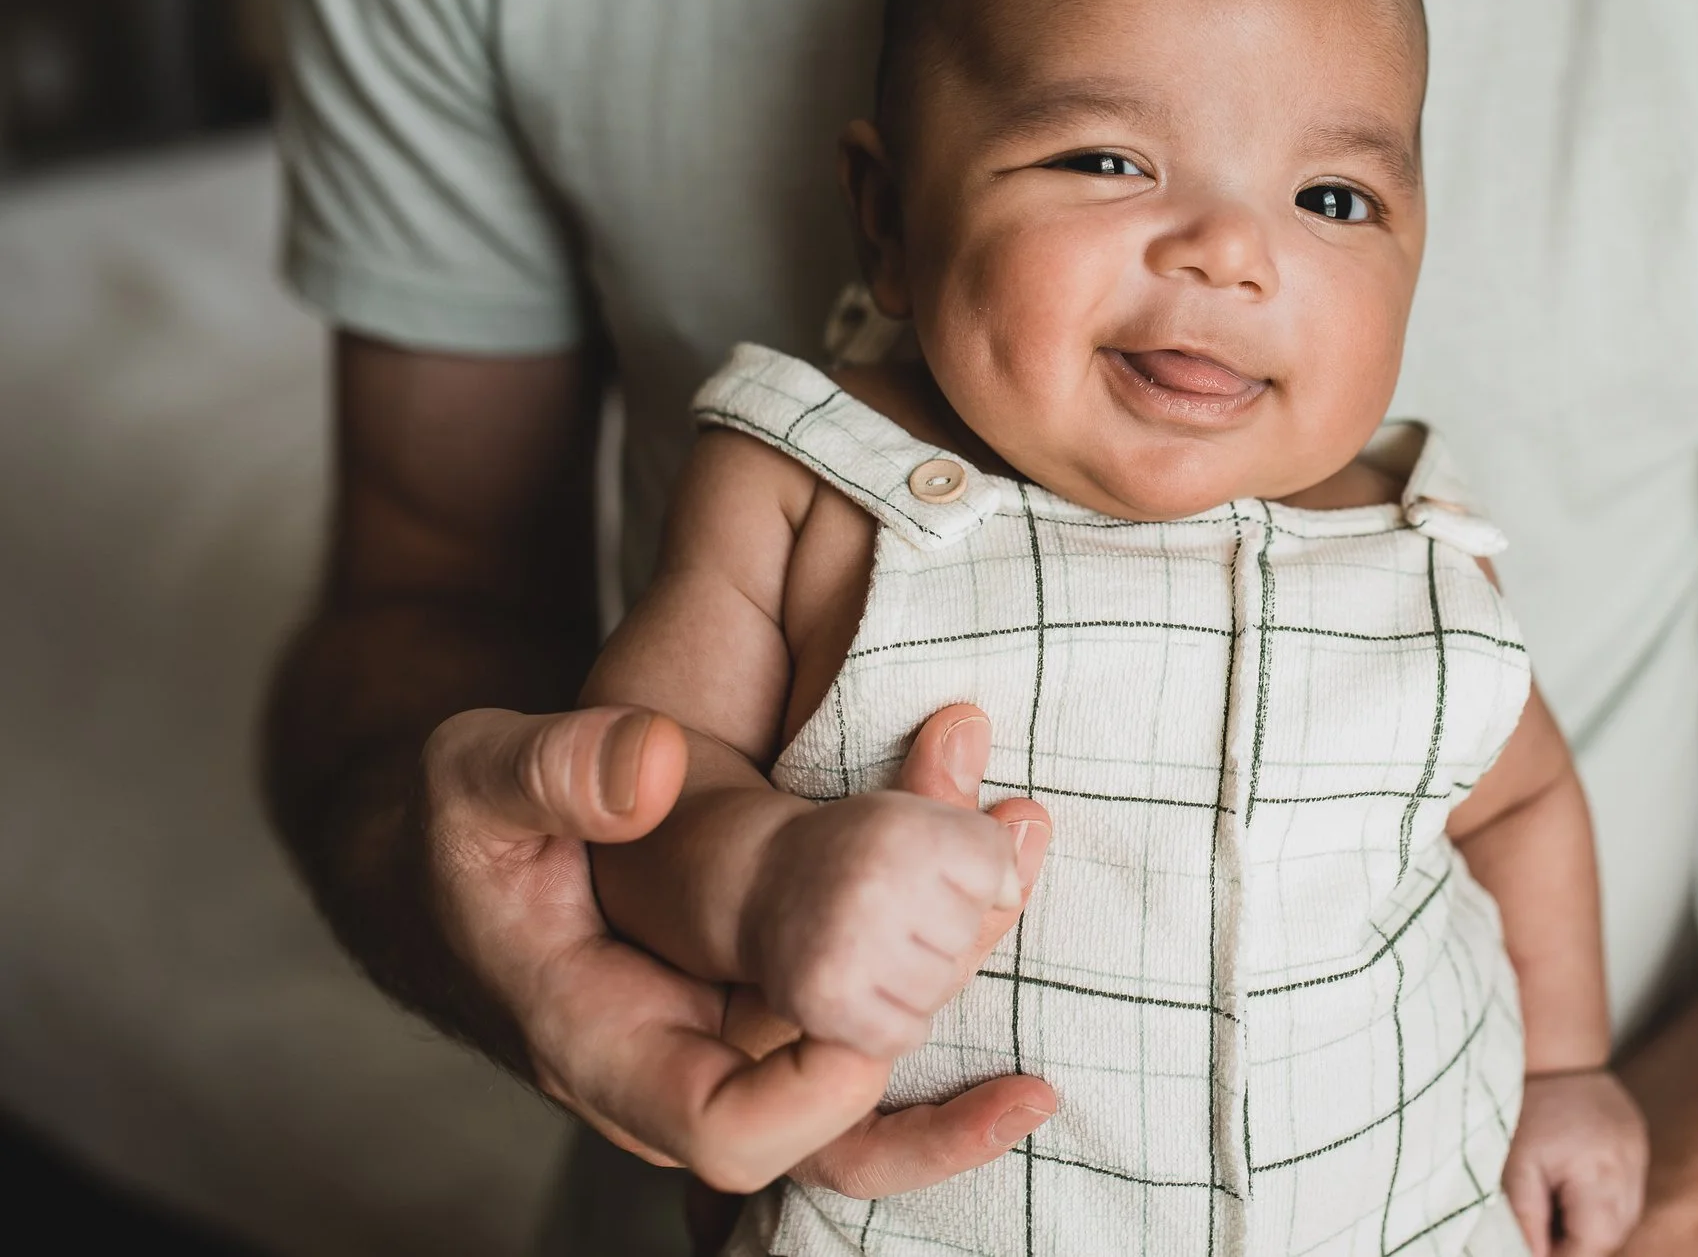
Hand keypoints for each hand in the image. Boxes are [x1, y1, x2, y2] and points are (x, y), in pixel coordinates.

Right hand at [420, 702, 1052, 1191]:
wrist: (486, 856)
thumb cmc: (476, 829)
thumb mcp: (476, 777)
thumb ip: (546, 773)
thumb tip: (652, 767)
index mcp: (608, 1047)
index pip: (731, 1133)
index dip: (822, 1088)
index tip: (887, 994)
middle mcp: (693, 1066)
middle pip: (845, 1105)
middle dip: (940, 994)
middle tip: (1004, 870)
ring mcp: (748, 1034)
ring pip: (883, 1045)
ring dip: (964, 944)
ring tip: (1020, 837)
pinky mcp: (789, 986)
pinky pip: (887, 997)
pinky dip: (951, 937)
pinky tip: (1009, 873)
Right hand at [738, 731, 1044, 1060]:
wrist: (761, 885)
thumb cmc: (864, 853)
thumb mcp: (925, 820)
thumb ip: (987, 830)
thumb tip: (1033, 818)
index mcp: (902, 828)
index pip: (995, 872)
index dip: (974, 877)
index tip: (929, 868)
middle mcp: (872, 884)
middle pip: (970, 935)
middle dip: (946, 931)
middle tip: (895, 912)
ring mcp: (845, 947)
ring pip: (941, 987)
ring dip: (921, 978)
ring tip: (878, 946)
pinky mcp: (823, 1002)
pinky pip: (905, 1033)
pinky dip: (892, 1022)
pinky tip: (866, 985)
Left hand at [1503, 1069, 1648, 1256]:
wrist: (1557, 1053)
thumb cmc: (1530, 1110)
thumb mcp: (1516, 1167)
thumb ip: (1526, 1220)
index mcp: (1600, 1173)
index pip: (1594, 1244)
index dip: (1564, 1255)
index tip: (1537, 1248)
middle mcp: (1629, 1170)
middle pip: (1612, 1235)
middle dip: (1580, 1244)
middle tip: (1544, 1230)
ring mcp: (1638, 1157)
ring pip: (1623, 1218)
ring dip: (1592, 1225)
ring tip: (1556, 1204)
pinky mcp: (1638, 1147)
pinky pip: (1626, 1193)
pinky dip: (1602, 1202)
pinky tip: (1575, 1186)